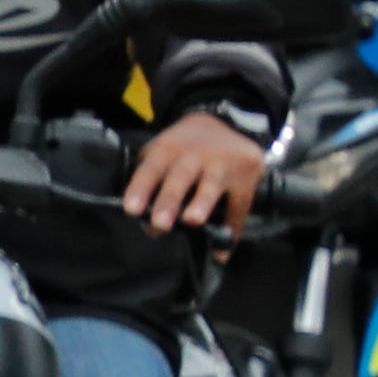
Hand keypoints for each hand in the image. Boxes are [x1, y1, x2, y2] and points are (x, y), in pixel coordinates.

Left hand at [125, 116, 267, 232]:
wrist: (228, 125)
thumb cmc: (185, 148)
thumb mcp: (163, 151)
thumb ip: (151, 179)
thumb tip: (142, 220)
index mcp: (168, 150)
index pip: (151, 169)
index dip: (141, 188)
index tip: (131, 209)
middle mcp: (194, 155)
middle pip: (180, 177)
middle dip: (169, 200)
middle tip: (160, 223)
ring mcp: (222, 164)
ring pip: (211, 184)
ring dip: (202, 204)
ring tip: (192, 221)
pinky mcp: (246, 176)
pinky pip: (240, 205)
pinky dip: (232, 228)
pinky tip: (221, 251)